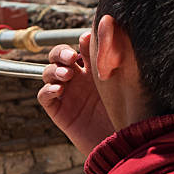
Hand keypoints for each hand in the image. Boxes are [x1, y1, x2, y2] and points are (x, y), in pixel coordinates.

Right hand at [38, 31, 113, 155]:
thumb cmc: (129, 112)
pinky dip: (48, 89)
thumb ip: (114, 57)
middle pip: (59, 56)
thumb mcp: (122, 81)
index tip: (87, 40)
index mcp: (94, 69)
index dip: (80, 42)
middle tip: (71, 57)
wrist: (123, 144)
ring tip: (67, 75)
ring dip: (54, 69)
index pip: (80, 47)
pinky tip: (58, 89)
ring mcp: (67, 94)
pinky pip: (44, 96)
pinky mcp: (59, 111)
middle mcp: (78, 79)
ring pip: (48, 72)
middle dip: (61, 52)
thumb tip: (106, 29)